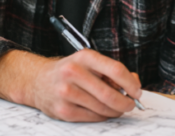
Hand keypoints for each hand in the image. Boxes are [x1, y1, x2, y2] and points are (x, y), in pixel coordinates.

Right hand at [0, 49, 142, 121]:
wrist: (37, 81)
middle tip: (131, 105)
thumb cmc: (69, 72)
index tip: (137, 91)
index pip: (116, 70)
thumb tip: (135, 83)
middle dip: (125, 102)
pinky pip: (92, 117)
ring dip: (115, 111)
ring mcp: (66, 92)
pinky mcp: (63, 110)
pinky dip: (102, 116)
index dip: (131, 84)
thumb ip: (112, 71)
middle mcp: (73, 73)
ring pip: (102, 108)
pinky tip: (101, 111)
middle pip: (109, 93)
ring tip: (117, 108)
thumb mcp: (89, 63)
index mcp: (84, 57)